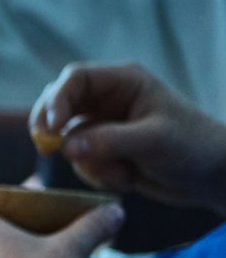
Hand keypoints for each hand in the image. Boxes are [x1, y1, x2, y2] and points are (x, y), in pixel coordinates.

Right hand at [30, 62, 225, 215]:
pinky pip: (80, 162)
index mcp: (123, 82)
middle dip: (51, 128)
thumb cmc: (193, 146)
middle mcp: (108, 99)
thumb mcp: (154, 141)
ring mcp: (103, 125)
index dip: (56, 101)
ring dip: (88, 161)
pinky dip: (98, 175)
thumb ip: (110, 141)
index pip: (75, 79)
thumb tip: (66, 146)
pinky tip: (128, 178)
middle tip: (47, 148)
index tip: (52, 129)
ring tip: (123, 172)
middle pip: (58, 104)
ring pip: (67, 139)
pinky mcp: (102, 150)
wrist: (210, 177)